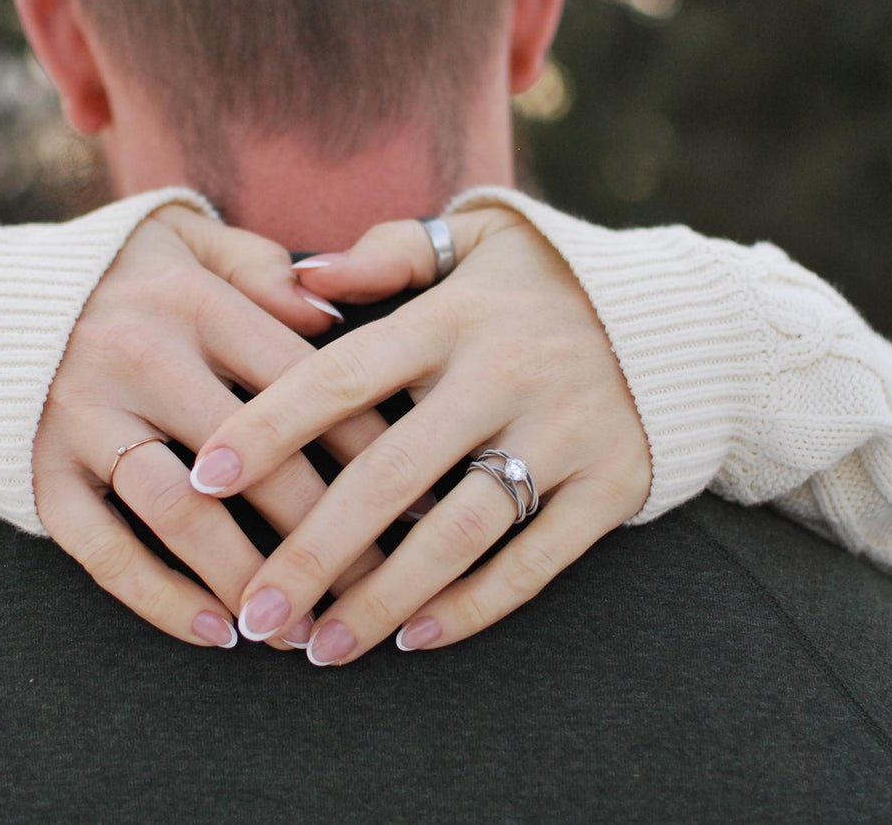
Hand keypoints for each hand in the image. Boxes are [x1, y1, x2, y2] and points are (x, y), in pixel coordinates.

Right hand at [32, 205, 386, 650]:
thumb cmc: (115, 281)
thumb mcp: (185, 244)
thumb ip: (260, 270)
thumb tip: (335, 316)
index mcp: (190, 300)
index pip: (305, 382)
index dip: (372, 446)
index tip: (422, 497)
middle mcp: (136, 356)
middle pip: (257, 458)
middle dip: (328, 532)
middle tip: (379, 584)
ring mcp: (81, 419)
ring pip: (182, 514)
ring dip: (249, 579)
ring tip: (302, 627)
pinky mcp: (37, 473)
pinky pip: (102, 550)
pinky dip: (159, 598)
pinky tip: (216, 634)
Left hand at [189, 208, 651, 662]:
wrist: (688, 317)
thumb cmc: (549, 281)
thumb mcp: (476, 241)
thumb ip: (388, 255)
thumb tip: (297, 278)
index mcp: (456, 314)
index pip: (342, 375)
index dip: (268, 427)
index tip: (203, 480)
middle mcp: (505, 375)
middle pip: (388, 473)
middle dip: (310, 550)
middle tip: (254, 612)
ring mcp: (564, 433)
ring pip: (456, 532)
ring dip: (382, 598)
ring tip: (319, 650)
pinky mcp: (613, 485)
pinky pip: (535, 561)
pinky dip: (473, 606)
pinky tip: (412, 640)